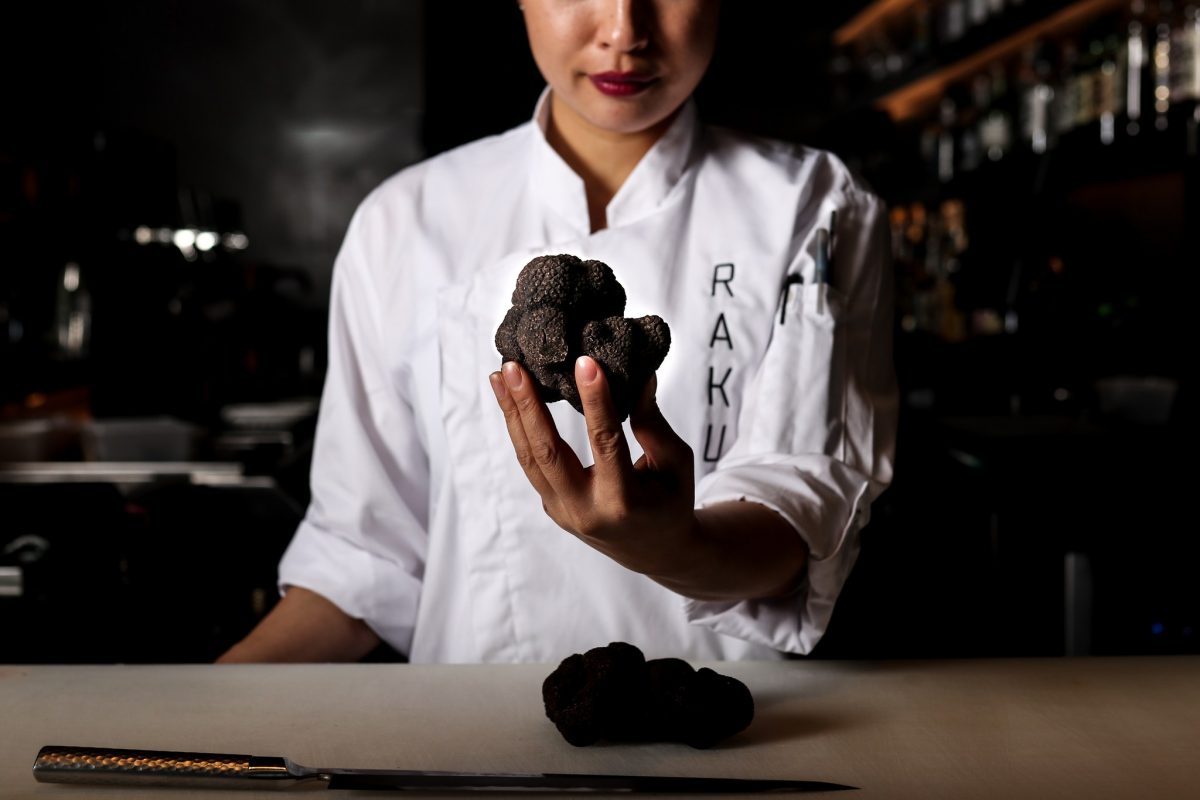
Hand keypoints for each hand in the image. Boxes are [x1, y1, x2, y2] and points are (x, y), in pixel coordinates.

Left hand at [489, 357, 698, 578]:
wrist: (655, 551)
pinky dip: (520, 430)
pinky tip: (512, 400)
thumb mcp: (676, 464)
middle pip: (548, 453)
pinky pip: (532, 465)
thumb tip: (638, 374)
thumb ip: (653, 423)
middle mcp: (585, 511)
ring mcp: (562, 513)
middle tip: (513, 366)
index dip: (595, 400)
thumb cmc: (671, 502)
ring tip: (500, 376)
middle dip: (527, 406)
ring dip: (512, 414)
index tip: (585, 362)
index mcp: (623, 502)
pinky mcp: (552, 507)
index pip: (605, 441)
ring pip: (529, 459)